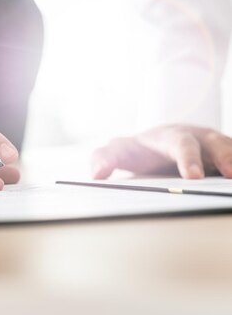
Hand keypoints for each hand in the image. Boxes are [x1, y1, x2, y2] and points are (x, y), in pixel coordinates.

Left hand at [92, 125, 231, 178]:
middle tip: (231, 175)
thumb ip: (103, 159)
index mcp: (170, 137)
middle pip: (214, 143)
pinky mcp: (222, 157)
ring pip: (229, 148)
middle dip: (225, 157)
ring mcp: (212, 146)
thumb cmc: (136, 150)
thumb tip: (95, 175)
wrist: (152, 145)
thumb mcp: (117, 152)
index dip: (188, 158)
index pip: (181, 144)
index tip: (193, 177)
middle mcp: (196, 137)